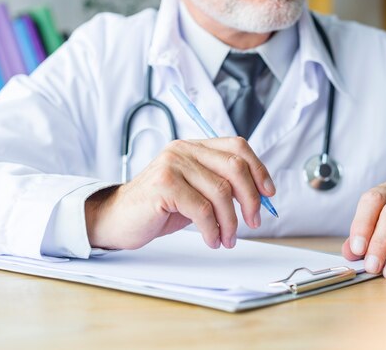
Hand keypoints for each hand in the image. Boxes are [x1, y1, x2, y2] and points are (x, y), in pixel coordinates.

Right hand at [85, 137, 274, 250]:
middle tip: (254, 221)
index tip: (269, 193)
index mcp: (195, 146)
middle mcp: (184, 149)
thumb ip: (222, 185)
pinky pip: (202, 209)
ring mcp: (173, 165)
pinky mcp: (164, 185)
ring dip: (230, 222)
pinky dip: (212, 229)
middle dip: (251, 198)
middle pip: (235, 167)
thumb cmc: (159, 207)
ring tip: (227, 238)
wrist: (117, 218)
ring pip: (221, 192)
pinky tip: (211, 239)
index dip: (259, 169)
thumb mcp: (195, 191)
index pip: (237, 147)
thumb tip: (260, 196)